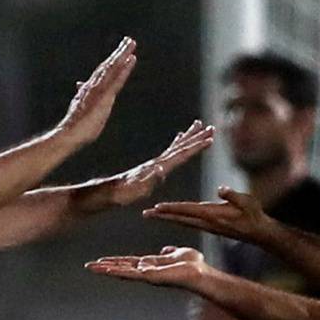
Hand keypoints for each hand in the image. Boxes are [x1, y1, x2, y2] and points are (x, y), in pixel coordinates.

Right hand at [56, 37, 138, 146]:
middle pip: (109, 65)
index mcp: (91, 89)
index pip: (104, 72)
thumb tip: (81, 83)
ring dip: (122, 54)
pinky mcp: (104, 96)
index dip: (113, 61)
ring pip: (112, 68)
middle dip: (119, 52)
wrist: (69, 134)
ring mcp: (99, 89)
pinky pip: (117, 79)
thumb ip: (83, 94)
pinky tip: (131, 59)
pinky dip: (124, 69)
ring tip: (131, 43)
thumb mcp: (82, 107)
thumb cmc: (77, 125)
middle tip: (130, 40)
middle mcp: (94, 85)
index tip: (122, 52)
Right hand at [85, 247, 209, 289]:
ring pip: (123, 272)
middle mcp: (147, 271)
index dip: (116, 261)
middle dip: (106, 267)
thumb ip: (171, 252)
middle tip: (89, 266)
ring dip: (107, 270)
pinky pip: (131, 274)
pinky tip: (106, 270)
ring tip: (92, 268)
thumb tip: (165, 250)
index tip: (103, 260)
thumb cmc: (194, 265)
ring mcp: (147, 275)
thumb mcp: (180, 253)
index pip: (130, 262)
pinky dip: (117, 271)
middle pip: (122, 268)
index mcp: (152, 265)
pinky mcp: (150, 277)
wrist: (201, 273)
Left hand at [97, 120, 216, 207]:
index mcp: (159, 167)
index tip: (209, 138)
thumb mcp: (137, 189)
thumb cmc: (123, 193)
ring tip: (198, 126)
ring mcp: (156, 163)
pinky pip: (170, 152)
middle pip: (182, 147)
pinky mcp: (152, 166)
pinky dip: (177, 144)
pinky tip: (179, 139)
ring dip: (189, 137)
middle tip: (210, 127)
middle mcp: (159, 162)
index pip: (182, 154)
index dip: (196, 147)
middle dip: (197, 138)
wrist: (109, 192)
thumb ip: (150, 179)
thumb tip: (161, 169)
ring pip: (177, 147)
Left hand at [145, 187, 281, 244]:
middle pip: (180, 218)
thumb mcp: (246, 201)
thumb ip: (233, 195)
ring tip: (153, 214)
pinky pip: (189, 222)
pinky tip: (172, 218)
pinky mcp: (210, 226)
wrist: (259, 232)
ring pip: (183, 221)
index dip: (172, 208)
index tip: (157, 207)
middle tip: (146, 214)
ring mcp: (207, 226)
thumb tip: (221, 189)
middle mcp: (207, 222)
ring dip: (167, 218)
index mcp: (213, 214)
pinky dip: (178, 219)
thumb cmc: (254, 215)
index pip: (188, 210)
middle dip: (163, 215)